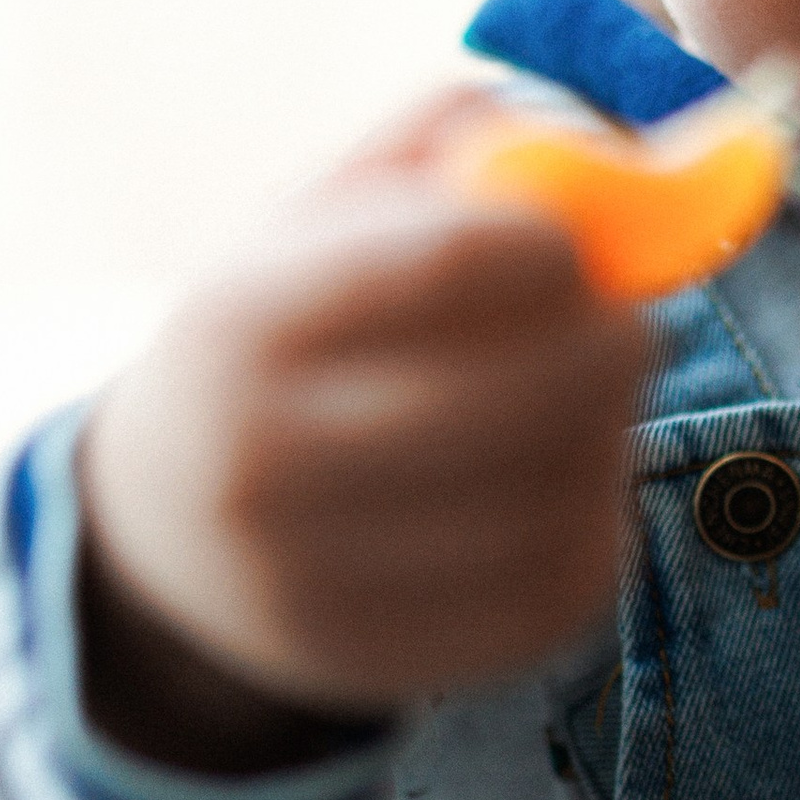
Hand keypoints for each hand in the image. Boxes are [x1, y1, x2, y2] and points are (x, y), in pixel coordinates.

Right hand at [78, 93, 648, 767]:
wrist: (170, 534)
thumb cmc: (283, 336)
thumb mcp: (315, 218)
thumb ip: (450, 145)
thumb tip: (611, 137)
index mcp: (236, 324)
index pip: (440, 265)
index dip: (553, 242)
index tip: (579, 243)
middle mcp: (263, 466)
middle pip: (518, 395)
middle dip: (612, 340)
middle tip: (630, 320)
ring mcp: (325, 583)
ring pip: (556, 493)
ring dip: (610, 432)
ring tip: (590, 399)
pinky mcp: (405, 662)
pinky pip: (564, 584)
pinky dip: (596, 518)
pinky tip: (565, 479)